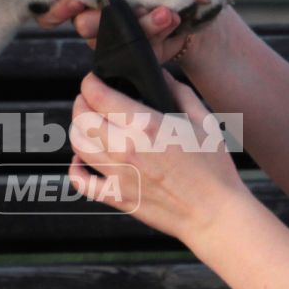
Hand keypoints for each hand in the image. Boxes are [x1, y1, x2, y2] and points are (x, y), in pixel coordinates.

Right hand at [32, 0, 192, 63]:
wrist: (194, 2)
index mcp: (90, 0)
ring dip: (139, 22)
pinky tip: (171, 17)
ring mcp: (117, 42)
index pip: (62, 8)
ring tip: (163, 11)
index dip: (61, 7)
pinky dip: (157, 29)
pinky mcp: (136, 56)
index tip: (74, 0)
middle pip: (83, 26)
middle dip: (99, 18)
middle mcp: (98, 23)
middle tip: (114, 6)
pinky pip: (139, 48)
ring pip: (113, 38)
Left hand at [68, 70, 248, 244]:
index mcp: (145, 126)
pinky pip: (80, 182)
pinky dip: (75, 168)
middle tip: (88, 99)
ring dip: (77, 130)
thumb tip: (159, 75)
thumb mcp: (203, 121)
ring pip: (77, 145)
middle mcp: (125, 149)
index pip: (98, 96)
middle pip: (81, 118)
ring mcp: (117, 175)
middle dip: (81, 102)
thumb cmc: (214, 168)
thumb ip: (178, 93)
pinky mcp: (116, 197)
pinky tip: (81, 160)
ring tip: (87, 124)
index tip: (93, 79)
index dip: (90, 82)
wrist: (214, 214)